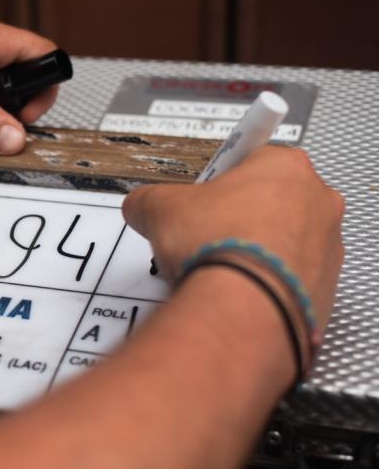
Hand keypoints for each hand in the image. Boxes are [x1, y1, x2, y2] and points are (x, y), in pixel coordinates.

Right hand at [122, 146, 344, 326]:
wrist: (242, 309)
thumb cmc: (218, 248)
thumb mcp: (160, 209)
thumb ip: (149, 200)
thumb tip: (141, 206)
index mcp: (286, 166)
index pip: (248, 159)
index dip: (217, 181)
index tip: (202, 197)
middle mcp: (317, 201)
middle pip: (268, 201)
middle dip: (235, 218)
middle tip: (203, 236)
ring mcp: (327, 246)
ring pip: (280, 242)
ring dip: (250, 251)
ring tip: (217, 268)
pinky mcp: (324, 287)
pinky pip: (288, 278)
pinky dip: (264, 282)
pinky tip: (236, 291)